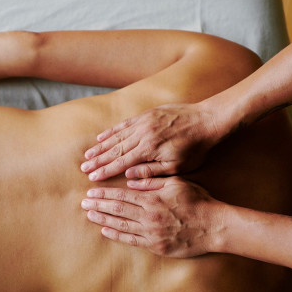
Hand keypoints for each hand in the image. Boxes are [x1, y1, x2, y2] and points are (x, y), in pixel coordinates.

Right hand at [81, 102, 221, 180]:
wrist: (207, 120)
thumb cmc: (195, 148)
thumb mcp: (176, 166)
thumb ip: (151, 171)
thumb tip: (128, 176)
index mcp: (149, 150)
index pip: (121, 163)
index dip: (105, 171)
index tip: (93, 177)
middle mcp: (142, 134)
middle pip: (115, 149)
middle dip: (98, 160)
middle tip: (84, 168)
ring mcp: (144, 122)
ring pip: (117, 136)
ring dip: (101, 146)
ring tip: (88, 154)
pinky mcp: (147, 114)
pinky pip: (125, 124)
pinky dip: (112, 131)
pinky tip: (102, 136)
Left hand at [81, 176, 221, 256]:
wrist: (214, 226)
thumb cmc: (198, 201)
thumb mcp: (177, 183)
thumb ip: (152, 181)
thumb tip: (131, 180)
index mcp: (152, 199)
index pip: (122, 195)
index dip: (104, 193)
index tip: (91, 191)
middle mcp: (149, 216)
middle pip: (117, 209)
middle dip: (98, 205)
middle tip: (84, 202)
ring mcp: (151, 233)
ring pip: (120, 225)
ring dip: (103, 219)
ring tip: (89, 215)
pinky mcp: (156, 246)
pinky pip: (131, 240)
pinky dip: (116, 235)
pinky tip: (105, 231)